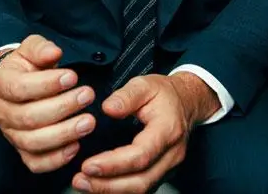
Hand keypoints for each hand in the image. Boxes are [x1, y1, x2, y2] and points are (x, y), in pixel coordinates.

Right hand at [0, 35, 95, 172]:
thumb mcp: (30, 48)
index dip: (47, 84)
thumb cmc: (27, 65)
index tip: (73, 76)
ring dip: (64, 134)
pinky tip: (76, 146)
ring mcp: (10, 134)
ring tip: (88, 122)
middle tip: (87, 95)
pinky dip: (56, 159)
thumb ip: (41, 48)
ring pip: (33, 142)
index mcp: (2, 84)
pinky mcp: (21, 151)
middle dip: (62, 107)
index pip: (20, 88)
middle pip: (29, 117)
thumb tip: (53, 52)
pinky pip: (35, 163)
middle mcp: (2, 112)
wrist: (16, 82)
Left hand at [72, 71, 219, 192]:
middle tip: (81, 179)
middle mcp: (171, 154)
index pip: (140, 155)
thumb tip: (108, 108)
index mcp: (167, 130)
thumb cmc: (165, 94)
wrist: (186, 102)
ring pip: (141, 189)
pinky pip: (141, 188)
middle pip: (141, 180)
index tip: (89, 164)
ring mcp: (168, 167)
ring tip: (84, 184)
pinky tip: (99, 186)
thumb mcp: (145, 84)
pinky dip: (119, 190)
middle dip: (107, 185)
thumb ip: (126, 96)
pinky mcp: (161, 173)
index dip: (113, 164)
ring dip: (110, 191)